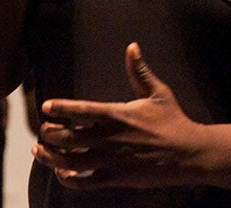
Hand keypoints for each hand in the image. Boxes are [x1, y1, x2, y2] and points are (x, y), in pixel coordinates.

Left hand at [33, 43, 202, 189]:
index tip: (46, 106)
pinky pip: (87, 183)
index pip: (82, 111)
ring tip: (39, 151)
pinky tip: (62, 172)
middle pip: (70, 138)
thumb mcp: (158, 92)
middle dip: (50, 134)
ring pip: (72, 162)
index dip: (61, 108)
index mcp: (118, 115)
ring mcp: (113, 161)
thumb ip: (139, 71)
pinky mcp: (118, 178)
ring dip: (51, 157)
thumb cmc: (173, 121)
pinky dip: (70, 179)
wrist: (190, 153)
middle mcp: (111, 139)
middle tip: (42, 129)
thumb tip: (132, 46)